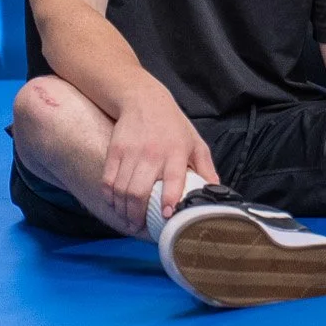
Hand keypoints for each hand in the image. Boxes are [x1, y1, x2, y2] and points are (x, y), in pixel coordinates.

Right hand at [102, 84, 218, 234]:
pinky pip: (108, 181)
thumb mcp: (196, 142)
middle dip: (138, 215)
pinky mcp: (114, 151)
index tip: (167, 216)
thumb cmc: (173, 125)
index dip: (169, 201)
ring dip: (123, 210)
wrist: (143, 99)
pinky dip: (110, 197)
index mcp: (176, 152)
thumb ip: (206, 168)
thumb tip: (216, 192)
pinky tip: (116, 205)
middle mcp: (152, 153)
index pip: (173, 180)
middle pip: (139, 191)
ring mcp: (131, 152)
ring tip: (128, 221)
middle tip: (140, 226)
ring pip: (121, 190)